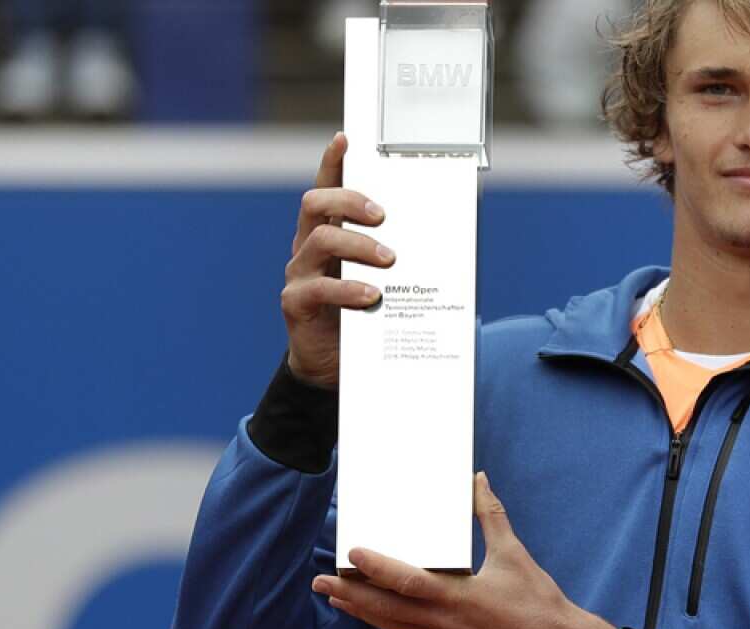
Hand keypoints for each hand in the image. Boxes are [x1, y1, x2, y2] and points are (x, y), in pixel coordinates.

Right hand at [281, 132, 394, 388]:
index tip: (345, 140)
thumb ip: (403, 254)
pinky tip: (373, 297)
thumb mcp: (386, 279)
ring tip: (389, 260)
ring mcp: (300, 273)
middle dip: (350, 200)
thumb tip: (452, 230)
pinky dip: (349, 290)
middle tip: (382, 215)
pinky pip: (319, 288)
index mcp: (329, 231)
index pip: (326, 188)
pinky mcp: (297, 304)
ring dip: (360, 245)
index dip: (332, 162)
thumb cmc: (365, 313)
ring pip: (321, 240)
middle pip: (316, 203)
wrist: (337, 367)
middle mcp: (309, 246)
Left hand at [312, 473, 616, 628]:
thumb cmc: (541, 608)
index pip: (407, 583)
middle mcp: (446, 624)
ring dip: (363, 612)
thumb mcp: (515, 555)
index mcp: (460, 598)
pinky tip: (379, 615)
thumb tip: (478, 482)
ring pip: (394, 627)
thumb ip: (491, 516)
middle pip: (386, 611)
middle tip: (321, 582)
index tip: (353, 554)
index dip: (376, 568)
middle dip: (350, 596)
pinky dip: (390, 623)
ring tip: (337, 599)